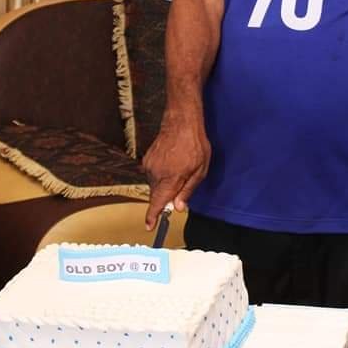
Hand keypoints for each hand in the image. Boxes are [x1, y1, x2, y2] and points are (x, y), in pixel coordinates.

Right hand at [142, 112, 210, 230]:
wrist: (181, 121)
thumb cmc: (195, 145)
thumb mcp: (200, 170)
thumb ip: (188, 190)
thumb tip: (178, 207)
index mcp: (170, 179)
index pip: (158, 202)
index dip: (153, 216)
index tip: (150, 226)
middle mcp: (156, 174)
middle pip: (157, 194)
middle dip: (166, 196)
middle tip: (181, 185)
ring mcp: (150, 165)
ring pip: (155, 184)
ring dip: (165, 183)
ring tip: (179, 168)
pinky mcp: (147, 159)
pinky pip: (153, 174)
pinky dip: (161, 174)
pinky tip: (172, 163)